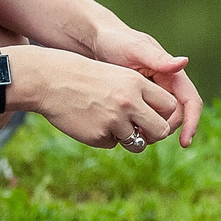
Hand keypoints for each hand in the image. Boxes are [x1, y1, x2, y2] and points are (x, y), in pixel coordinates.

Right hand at [20, 48, 179, 151]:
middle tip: (144, 131)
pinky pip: (113, 144)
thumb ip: (141, 94)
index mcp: (137, 83)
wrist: (51, 80)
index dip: (165, 114)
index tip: (156, 116)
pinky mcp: (99, 135)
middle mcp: (129, 102)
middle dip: (155, 134)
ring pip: (138, 143)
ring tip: (111, 123)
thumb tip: (162, 123)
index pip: (170, 106)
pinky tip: (91, 122)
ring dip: (129, 139)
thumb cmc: (87, 78)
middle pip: (161, 130)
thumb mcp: (118, 76)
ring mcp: (114, 120)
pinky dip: (105, 137)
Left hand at [92, 21, 204, 146]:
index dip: (191, 123)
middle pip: (178, 116)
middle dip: (166, 130)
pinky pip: (148, 118)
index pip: (191, 102)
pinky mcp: (141, 100)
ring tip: (134, 136)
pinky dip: (142, 127)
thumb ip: (159, 58)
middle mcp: (168, 85)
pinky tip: (127, 131)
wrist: (96, 41)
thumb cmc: (116, 41)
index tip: (184, 142)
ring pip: (163, 120)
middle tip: (145, 138)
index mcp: (173, 74)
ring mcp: (155, 93)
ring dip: (154, 131)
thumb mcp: (135, 49)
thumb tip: (184, 62)